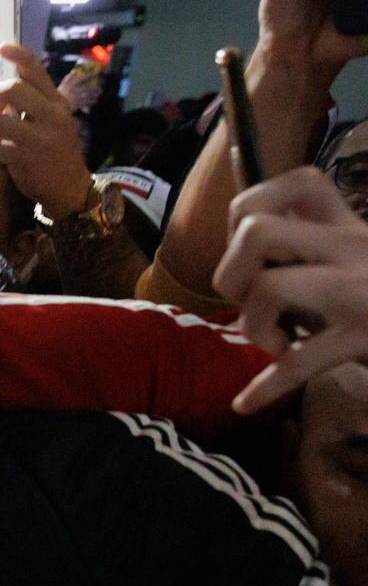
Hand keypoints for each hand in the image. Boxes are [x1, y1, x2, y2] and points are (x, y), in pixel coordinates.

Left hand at [0, 44, 92, 218]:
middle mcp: (51, 116)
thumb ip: (7, 107)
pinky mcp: (26, 159)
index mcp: (56, 102)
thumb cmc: (50, 150)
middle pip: (13, 88)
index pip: (37, 72)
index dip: (19, 56)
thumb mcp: (37, 123)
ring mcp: (39, 138)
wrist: (69, 186)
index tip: (3, 47)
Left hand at [212, 167, 367, 410]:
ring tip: (274, 343)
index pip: (296, 182)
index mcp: (351, 226)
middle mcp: (356, 248)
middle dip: (231, 273)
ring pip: (267, 287)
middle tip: (252, 302)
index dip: (248, 213)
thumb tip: (245, 244)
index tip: (253, 250)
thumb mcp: (354, 261)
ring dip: (253, 325)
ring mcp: (361, 291)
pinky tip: (246, 403)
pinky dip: (264, 388)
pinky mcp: (366, 335)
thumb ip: (313, 245)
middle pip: (256, 231)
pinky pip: (298, 361)